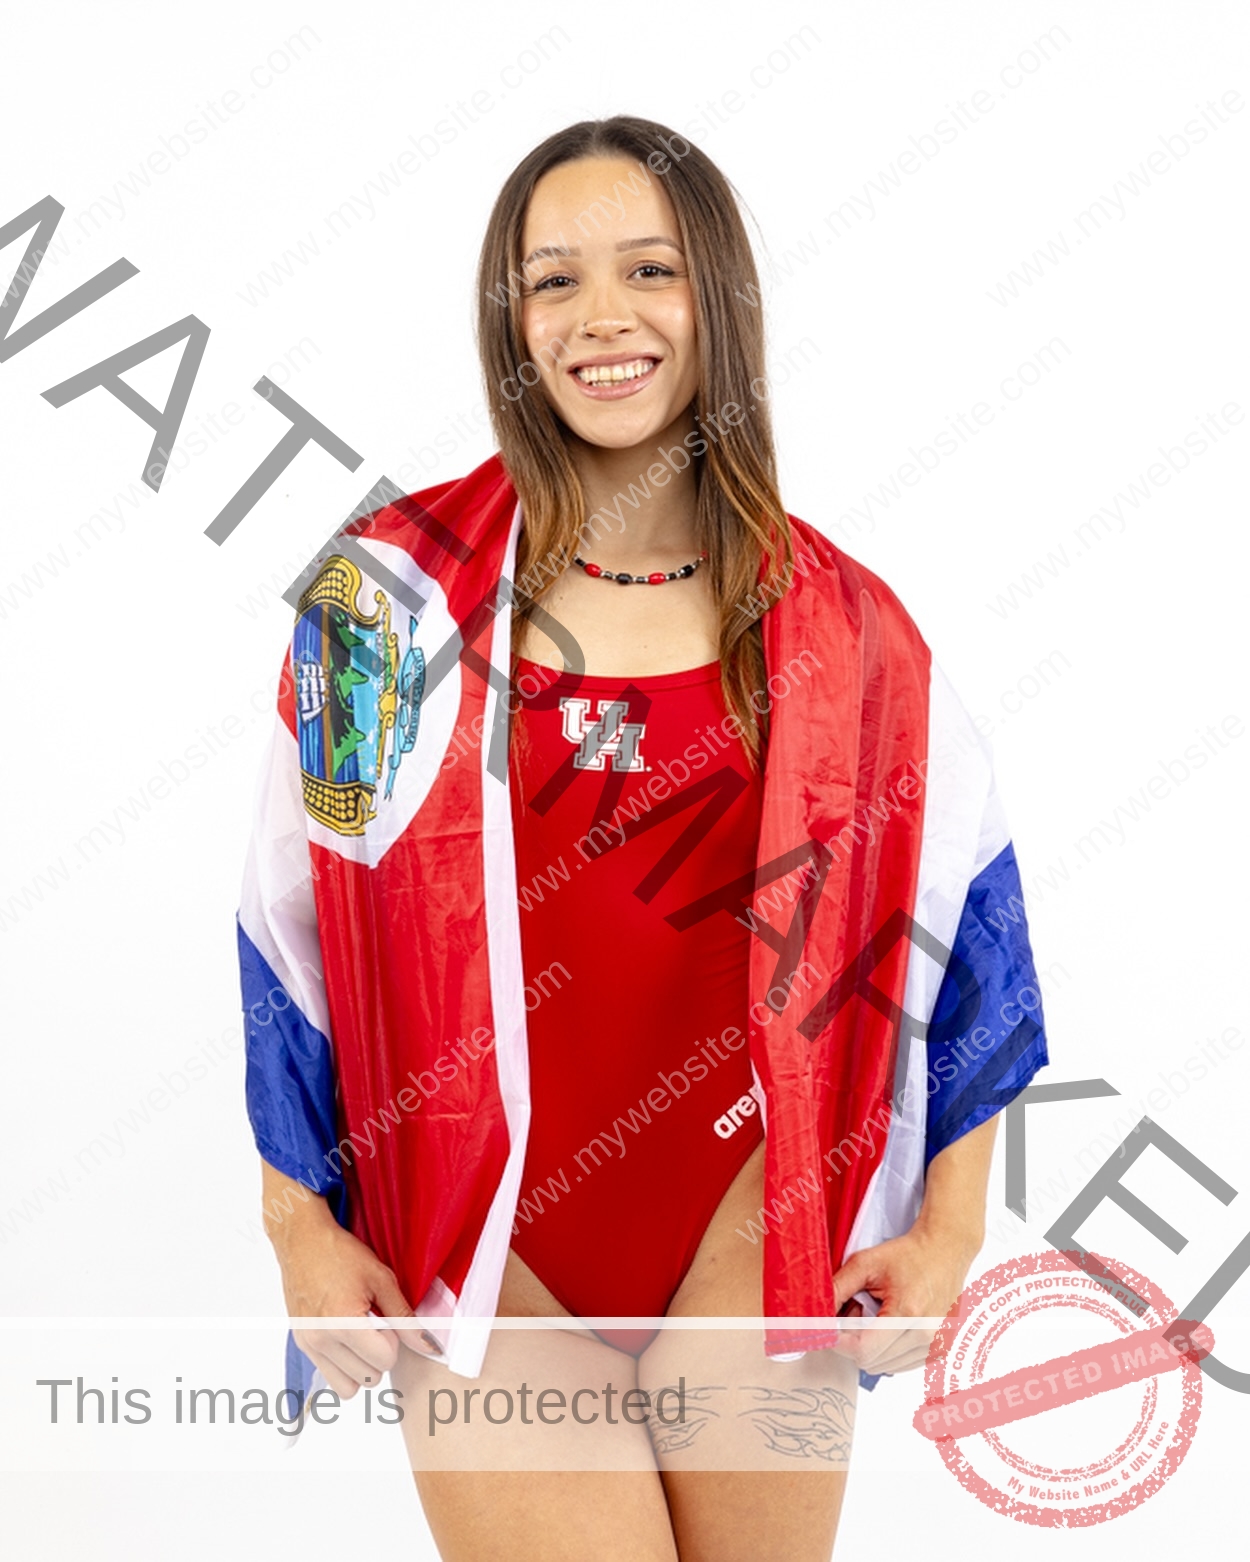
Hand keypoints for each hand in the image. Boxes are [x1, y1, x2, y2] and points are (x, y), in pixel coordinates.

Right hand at [273, 1208, 440, 1396]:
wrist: (302, 1241)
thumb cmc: (343, 1254)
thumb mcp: (382, 1279)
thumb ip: (405, 1318)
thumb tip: (430, 1347)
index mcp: (343, 1323)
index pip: (385, 1361)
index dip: (394, 1341)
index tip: (386, 1319)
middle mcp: (322, 1340)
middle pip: (369, 1378)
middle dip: (379, 1356)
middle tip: (375, 1326)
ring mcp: (309, 1345)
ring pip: (348, 1387)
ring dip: (362, 1367)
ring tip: (361, 1336)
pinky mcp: (301, 1344)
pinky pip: (330, 1377)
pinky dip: (344, 1366)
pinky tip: (346, 1337)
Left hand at [830, 1224, 978, 1375]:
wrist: (944, 1251)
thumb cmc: (908, 1254)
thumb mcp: (866, 1262)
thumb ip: (838, 1288)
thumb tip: (815, 1314)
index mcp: (908, 1312)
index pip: (863, 1350)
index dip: (839, 1342)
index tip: (828, 1329)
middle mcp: (927, 1335)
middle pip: (871, 1361)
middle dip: (854, 1341)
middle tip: (855, 1313)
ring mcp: (937, 1346)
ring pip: (885, 1367)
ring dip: (872, 1347)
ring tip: (876, 1317)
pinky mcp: (940, 1351)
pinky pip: (900, 1365)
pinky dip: (888, 1350)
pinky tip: (891, 1325)